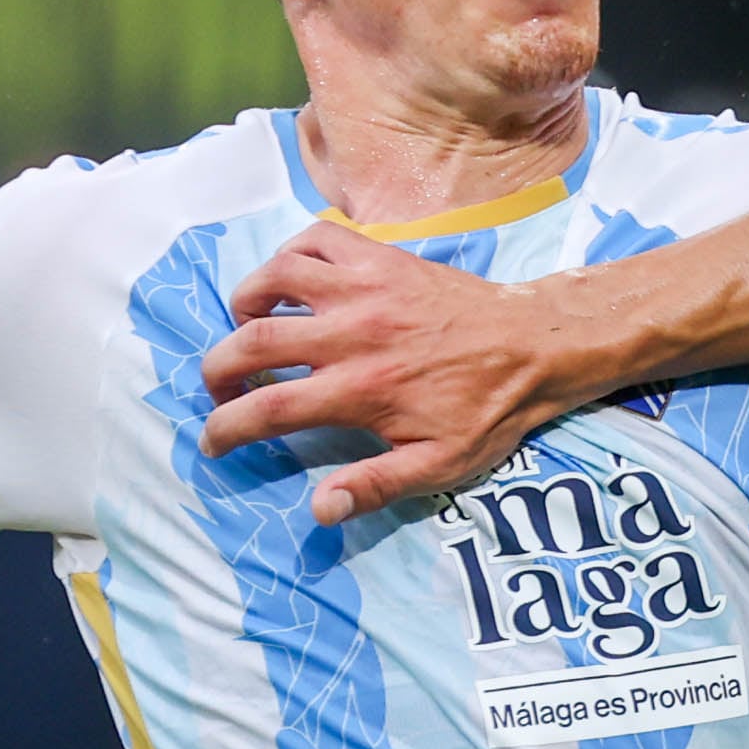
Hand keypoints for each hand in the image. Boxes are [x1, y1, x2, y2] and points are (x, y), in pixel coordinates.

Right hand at [199, 223, 590, 524]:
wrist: (535, 345)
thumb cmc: (488, 411)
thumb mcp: (440, 465)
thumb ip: (375, 486)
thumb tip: (319, 510)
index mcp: (360, 390)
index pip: (266, 409)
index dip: (225, 428)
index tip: (213, 440)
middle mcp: (352, 333)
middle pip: (251, 341)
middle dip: (218, 368)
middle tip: (223, 387)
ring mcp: (364, 287)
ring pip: (274, 277)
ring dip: (246, 303)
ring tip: (251, 329)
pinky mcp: (380, 258)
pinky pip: (315, 239)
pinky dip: (291, 254)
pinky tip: (294, 282)